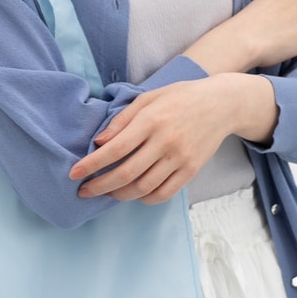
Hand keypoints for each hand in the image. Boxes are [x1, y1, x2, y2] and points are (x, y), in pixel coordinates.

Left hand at [69, 74, 276, 203]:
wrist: (222, 104)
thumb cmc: (179, 98)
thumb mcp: (148, 98)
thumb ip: (122, 120)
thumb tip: (98, 142)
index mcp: (151, 120)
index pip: (114, 149)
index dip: (91, 164)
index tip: (74, 174)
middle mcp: (165, 141)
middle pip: (126, 174)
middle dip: (99, 186)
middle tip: (84, 191)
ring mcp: (180, 158)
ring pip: (143, 188)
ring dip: (119, 195)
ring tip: (107, 192)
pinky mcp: (191, 170)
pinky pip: (164, 193)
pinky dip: (144, 199)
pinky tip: (133, 194)